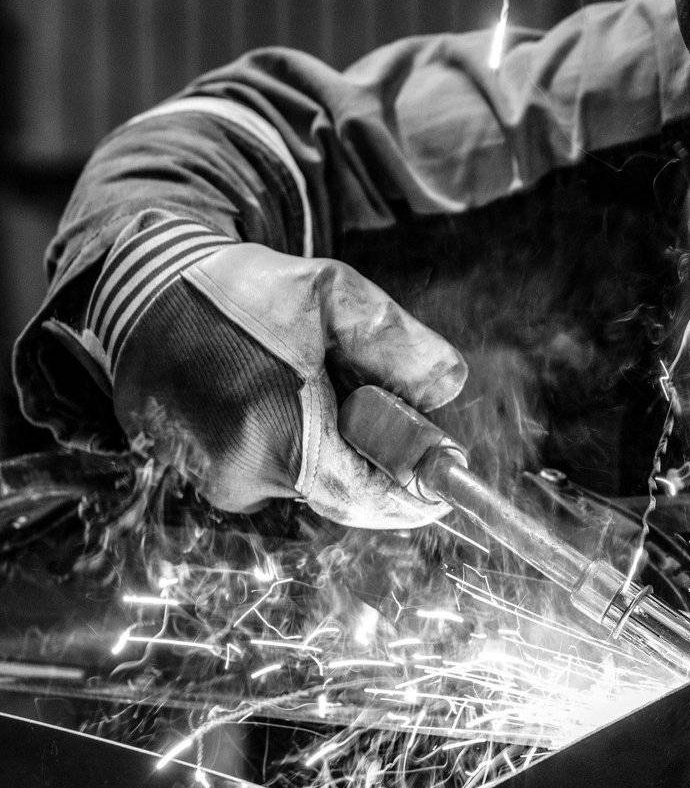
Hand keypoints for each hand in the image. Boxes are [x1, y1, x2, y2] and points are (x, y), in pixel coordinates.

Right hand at [78, 212, 467, 526]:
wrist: (144, 290)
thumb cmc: (242, 291)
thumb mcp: (332, 296)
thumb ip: (396, 342)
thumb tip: (447, 388)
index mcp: (281, 441)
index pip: (367, 498)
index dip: (412, 496)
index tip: (445, 490)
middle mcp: (242, 478)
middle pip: (339, 487)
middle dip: (369, 452)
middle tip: (377, 400)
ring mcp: (212, 480)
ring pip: (303, 476)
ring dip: (326, 441)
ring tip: (308, 376)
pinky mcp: (193, 472)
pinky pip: (266, 468)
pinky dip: (289, 438)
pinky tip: (275, 389)